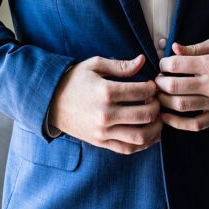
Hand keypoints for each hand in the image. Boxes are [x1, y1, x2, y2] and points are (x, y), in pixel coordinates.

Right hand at [47, 54, 161, 153]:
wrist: (50, 102)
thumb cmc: (74, 80)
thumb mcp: (94, 65)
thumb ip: (121, 65)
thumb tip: (142, 60)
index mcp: (105, 92)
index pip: (142, 91)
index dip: (153, 87)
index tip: (152, 85)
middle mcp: (105, 114)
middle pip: (145, 114)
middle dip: (157, 106)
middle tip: (157, 100)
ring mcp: (103, 131)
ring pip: (140, 136)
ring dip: (156, 127)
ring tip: (158, 118)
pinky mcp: (100, 142)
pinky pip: (127, 148)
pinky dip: (143, 143)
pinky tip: (151, 134)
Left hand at [156, 37, 208, 130]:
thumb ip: (195, 48)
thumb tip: (174, 48)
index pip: (177, 65)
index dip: (164, 64)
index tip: (163, 65)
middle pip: (174, 86)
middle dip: (160, 83)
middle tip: (158, 80)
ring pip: (181, 105)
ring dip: (164, 101)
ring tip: (160, 95)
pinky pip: (194, 124)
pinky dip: (177, 123)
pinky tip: (167, 117)